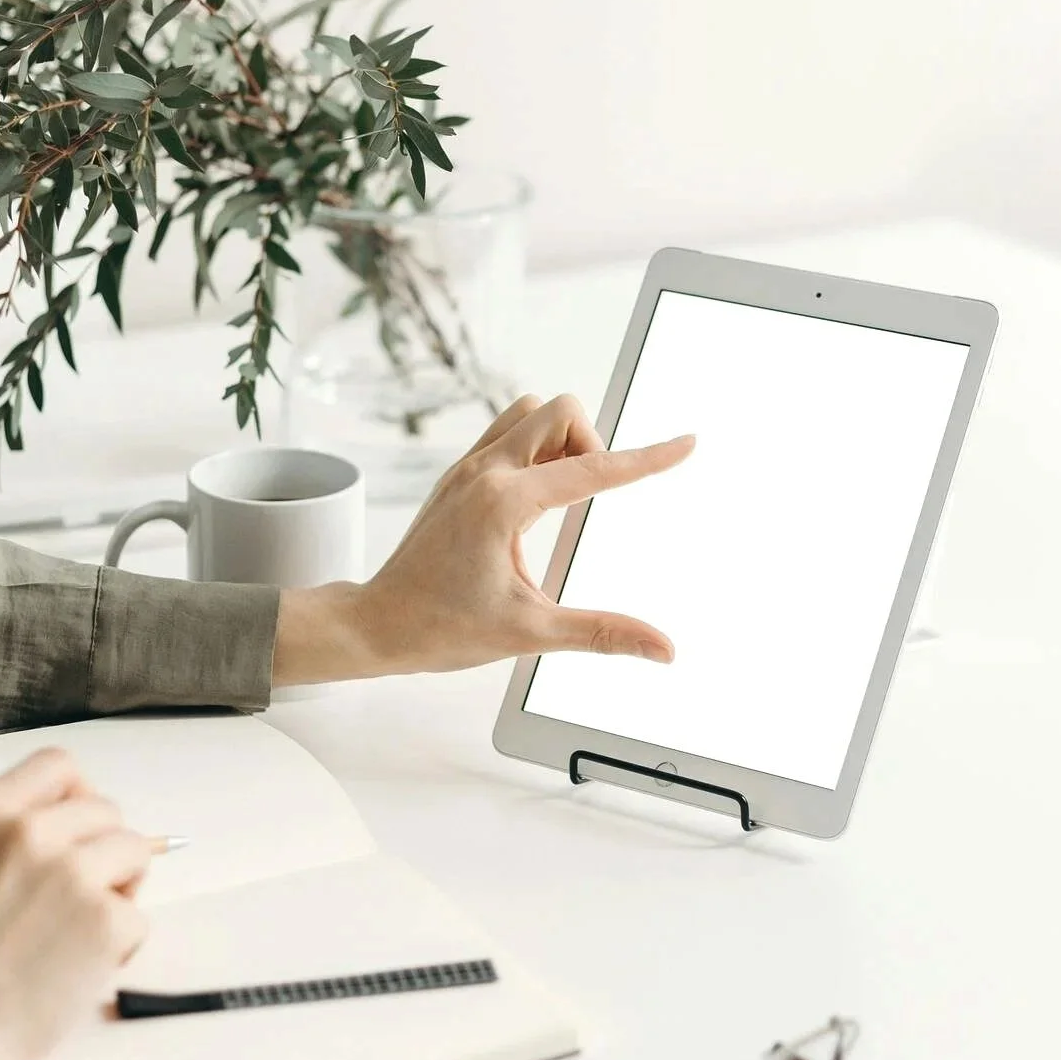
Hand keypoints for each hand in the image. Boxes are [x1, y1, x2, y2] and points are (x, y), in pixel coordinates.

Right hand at [0, 748, 151, 1059]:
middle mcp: (29, 832)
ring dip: (120, 890)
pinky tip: (80, 967)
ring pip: (136, 852)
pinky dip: (121, 944)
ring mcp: (72, 872)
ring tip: (78, 932)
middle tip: (77, 898)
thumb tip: (75, 823)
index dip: (77, 795)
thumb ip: (9, 834)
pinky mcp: (105, 918)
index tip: (79, 826)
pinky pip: (138, 916)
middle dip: (103, 850)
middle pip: (107, 810)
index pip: (58, 766)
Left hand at [275, 393, 693, 680]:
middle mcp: (485, 472)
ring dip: (560, 439)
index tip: (684, 444)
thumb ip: (603, 633)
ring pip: (530, 412)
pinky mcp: (458, 475)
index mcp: (504, 503)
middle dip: (592, 443)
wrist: (376, 624)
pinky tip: (537, 499)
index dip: (647, 459)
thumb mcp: (531, 633)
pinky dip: (535, 448)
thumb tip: (662, 648)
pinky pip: (507, 432)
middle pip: (560, 411)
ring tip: (564, 497)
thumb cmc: (442, 629)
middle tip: (591, 499)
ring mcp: (467, 468)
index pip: (594, 469)